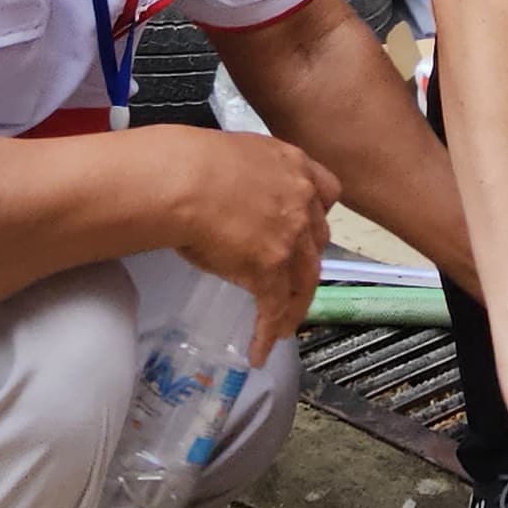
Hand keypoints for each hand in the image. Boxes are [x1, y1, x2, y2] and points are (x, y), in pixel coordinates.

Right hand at [167, 131, 339, 360]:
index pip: (325, 193)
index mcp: (293, 165)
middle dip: (306, 266)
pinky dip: (267, 331)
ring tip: (281, 328)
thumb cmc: (189, 162)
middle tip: (292, 285)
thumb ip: (250, 179)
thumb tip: (234, 200)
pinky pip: (275, 307)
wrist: (182, 179)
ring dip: (295, 307)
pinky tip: (258, 351)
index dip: (317, 216)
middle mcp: (301, 199)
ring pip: (304, 280)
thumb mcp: (235, 156)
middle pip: (317, 241)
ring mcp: (290, 235)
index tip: (308, 230)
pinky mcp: (271, 267)